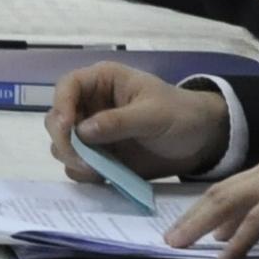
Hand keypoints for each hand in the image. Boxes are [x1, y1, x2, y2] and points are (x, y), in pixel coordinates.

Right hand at [44, 58, 230, 184]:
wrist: (202, 142)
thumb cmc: (180, 115)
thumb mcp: (154, 115)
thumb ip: (119, 121)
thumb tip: (82, 132)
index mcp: (103, 82)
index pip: (68, 86)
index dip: (61, 105)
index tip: (68, 128)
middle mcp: (91, 105)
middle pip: (57, 119)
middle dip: (64, 141)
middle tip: (83, 161)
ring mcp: (93, 133)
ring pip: (63, 145)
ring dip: (73, 160)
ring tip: (98, 171)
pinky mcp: (100, 157)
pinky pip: (78, 167)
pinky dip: (84, 174)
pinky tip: (104, 177)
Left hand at [166, 94, 258, 258]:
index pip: (249, 187)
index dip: (228, 208)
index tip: (214, 228)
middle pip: (226, 192)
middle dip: (199, 215)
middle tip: (177, 236)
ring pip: (227, 202)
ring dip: (199, 223)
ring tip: (177, 242)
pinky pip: (257, 219)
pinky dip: (239, 238)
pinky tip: (223, 256)